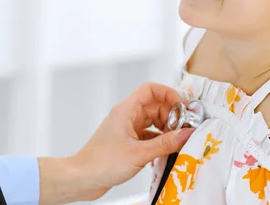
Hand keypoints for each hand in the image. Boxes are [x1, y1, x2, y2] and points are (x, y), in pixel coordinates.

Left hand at [70, 82, 194, 200]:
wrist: (83, 179)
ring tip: (176, 142)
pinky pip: (149, 135)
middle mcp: (127, 116)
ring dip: (166, 129)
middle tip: (184, 130)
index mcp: (126, 110)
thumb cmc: (101, 163)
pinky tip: (165, 151)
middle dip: (172, 115)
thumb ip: (165, 144)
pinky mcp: (128, 142)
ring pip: (153, 121)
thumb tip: (187, 134)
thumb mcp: (138, 153)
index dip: (169, 94)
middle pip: (155, 106)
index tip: (184, 108)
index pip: (150, 90)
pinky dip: (159, 141)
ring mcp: (127, 128)